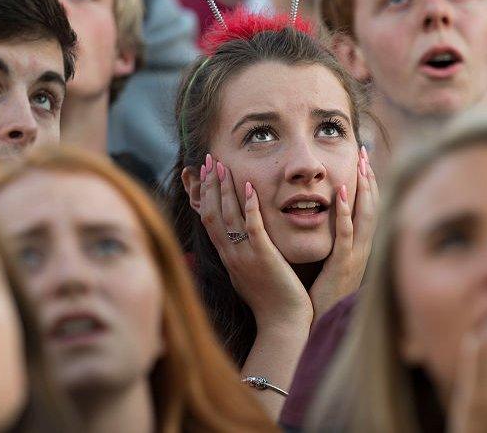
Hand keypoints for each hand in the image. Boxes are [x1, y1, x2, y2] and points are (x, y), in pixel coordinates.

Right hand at [195, 154, 312, 329]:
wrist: (283, 324)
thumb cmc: (272, 301)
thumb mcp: (250, 274)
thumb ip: (243, 255)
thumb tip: (237, 242)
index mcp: (228, 257)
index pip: (209, 220)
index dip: (205, 195)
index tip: (203, 173)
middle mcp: (231, 255)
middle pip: (213, 214)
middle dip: (209, 185)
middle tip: (208, 160)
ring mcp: (245, 256)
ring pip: (228, 217)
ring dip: (224, 189)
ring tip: (223, 166)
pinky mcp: (263, 258)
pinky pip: (252, 228)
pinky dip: (249, 207)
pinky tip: (249, 188)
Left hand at [309, 146, 378, 322]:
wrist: (321, 325)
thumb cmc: (324, 296)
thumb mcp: (334, 265)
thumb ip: (336, 244)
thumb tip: (330, 225)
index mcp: (359, 247)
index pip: (368, 208)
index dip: (368, 183)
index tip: (363, 159)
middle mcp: (363, 248)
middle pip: (372, 205)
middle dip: (369, 177)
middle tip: (364, 151)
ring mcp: (355, 256)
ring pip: (365, 215)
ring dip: (363, 187)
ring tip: (360, 163)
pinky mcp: (342, 265)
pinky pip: (346, 234)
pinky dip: (345, 212)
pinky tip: (339, 193)